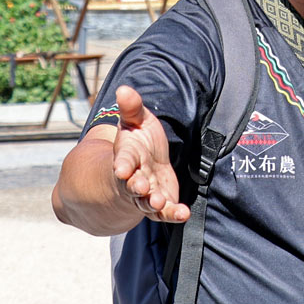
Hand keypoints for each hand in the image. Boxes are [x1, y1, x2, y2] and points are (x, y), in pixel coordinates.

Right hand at [111, 85, 189, 222]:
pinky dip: (173, 214)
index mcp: (126, 157)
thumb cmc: (137, 142)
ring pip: (146, 202)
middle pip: (132, 185)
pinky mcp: (160, 203)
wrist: (139, 167)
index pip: (122, 161)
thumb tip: (124, 89)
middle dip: (136, 186)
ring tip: (158, 201)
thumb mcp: (136, 121)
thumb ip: (132, 108)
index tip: (120, 170)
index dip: (121, 165)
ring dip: (152, 202)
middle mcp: (133, 178)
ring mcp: (146, 193)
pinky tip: (183, 213)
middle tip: (141, 187)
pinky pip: (165, 212)